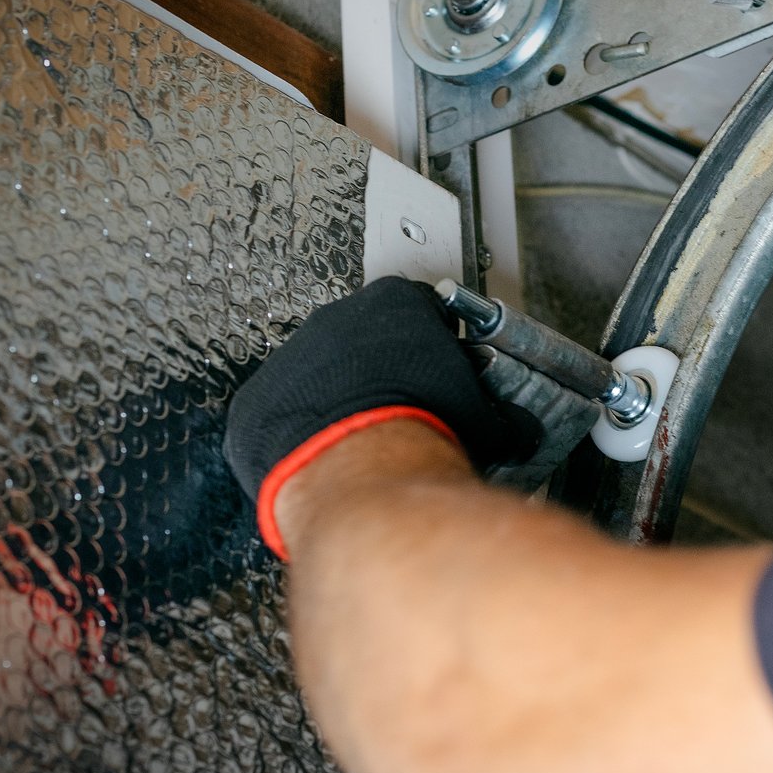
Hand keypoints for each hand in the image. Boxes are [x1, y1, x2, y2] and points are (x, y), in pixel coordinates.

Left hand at [223, 276, 510, 556]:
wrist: (361, 470)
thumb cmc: (421, 429)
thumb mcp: (481, 418)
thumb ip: (495, 413)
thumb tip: (515, 430)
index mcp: (396, 302)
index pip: (420, 309)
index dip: (432, 343)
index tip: (438, 370)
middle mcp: (338, 317)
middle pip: (364, 338)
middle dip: (381, 370)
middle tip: (404, 409)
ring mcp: (291, 357)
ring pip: (318, 376)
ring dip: (338, 401)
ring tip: (365, 440)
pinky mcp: (258, 401)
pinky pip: (280, 414)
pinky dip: (298, 434)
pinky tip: (326, 458)